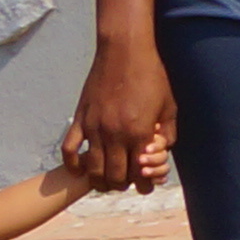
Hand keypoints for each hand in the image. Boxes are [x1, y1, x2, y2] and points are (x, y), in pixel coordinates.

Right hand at [66, 39, 178, 195]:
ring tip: (105, 182)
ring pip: (92, 168)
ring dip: (99, 181)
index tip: (145, 188)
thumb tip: (160, 153)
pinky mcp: (80, 119)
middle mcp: (115, 134)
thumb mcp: (169, 106)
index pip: (140, 172)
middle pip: (114, 175)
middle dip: (121, 185)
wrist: (125, 52)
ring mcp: (94, 128)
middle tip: (125, 184)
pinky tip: (79, 170)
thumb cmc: (152, 77)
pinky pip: (69, 150)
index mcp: (140, 133)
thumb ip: (167, 134)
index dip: (143, 185)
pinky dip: (73, 164)